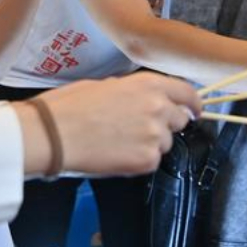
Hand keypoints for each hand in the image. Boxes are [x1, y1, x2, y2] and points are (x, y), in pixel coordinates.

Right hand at [31, 72, 199, 175]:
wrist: (53, 134)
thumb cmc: (70, 106)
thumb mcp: (108, 85)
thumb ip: (136, 92)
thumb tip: (145, 101)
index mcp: (149, 84)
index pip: (187, 93)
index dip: (192, 104)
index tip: (193, 111)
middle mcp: (159, 108)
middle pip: (179, 121)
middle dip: (165, 125)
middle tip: (140, 130)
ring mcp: (155, 135)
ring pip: (165, 143)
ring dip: (150, 144)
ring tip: (119, 142)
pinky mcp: (147, 160)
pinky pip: (151, 161)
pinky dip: (138, 161)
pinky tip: (115, 154)